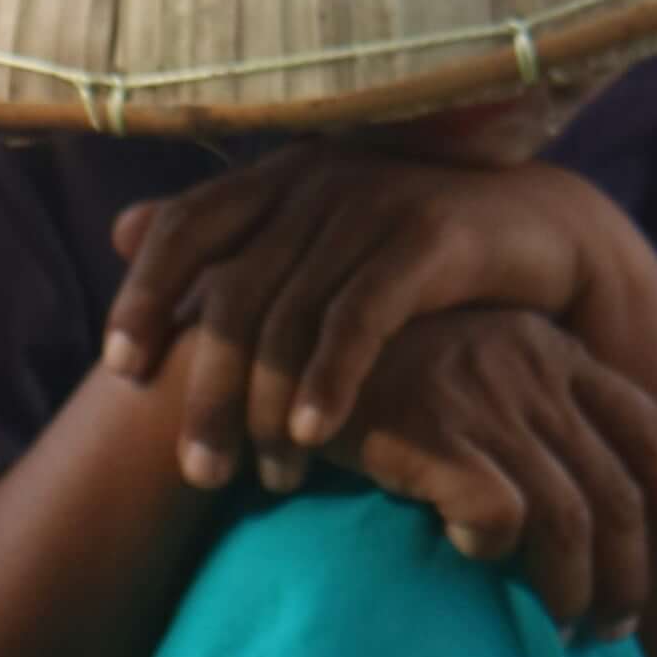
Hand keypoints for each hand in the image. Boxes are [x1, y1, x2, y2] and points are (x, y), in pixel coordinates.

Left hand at [106, 144, 623, 494]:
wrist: (538, 231)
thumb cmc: (410, 250)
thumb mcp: (315, 236)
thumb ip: (228, 239)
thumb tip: (119, 229)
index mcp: (280, 178)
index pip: (186, 226)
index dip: (145, 292)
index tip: (121, 368)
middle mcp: (317, 181)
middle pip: (233, 290)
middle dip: (208, 387)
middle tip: (199, 471)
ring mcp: (373, 204)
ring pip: (291, 314)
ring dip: (267, 406)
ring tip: (264, 478)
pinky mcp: (429, 236)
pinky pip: (359, 317)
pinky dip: (330, 380)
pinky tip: (313, 435)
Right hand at [342, 303, 656, 637]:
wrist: (271, 341)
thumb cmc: (371, 379)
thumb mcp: (468, 382)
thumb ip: (525, 430)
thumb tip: (579, 528)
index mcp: (555, 352)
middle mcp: (532, 367)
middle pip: (620, 494)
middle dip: (631, 577)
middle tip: (614, 631)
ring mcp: (483, 394)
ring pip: (569, 518)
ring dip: (570, 590)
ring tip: (559, 631)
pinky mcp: (429, 426)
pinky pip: (497, 513)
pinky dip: (495, 550)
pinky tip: (471, 562)